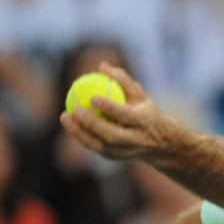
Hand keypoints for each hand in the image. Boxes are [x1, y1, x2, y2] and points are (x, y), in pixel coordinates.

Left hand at [60, 61, 178, 160]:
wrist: (158, 143)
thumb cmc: (145, 112)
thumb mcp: (140, 95)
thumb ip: (122, 80)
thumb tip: (102, 66)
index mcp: (143, 122)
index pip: (125, 116)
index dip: (109, 108)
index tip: (92, 97)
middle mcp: (134, 140)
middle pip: (111, 135)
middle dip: (91, 124)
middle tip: (74, 110)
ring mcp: (124, 152)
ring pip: (99, 145)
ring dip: (80, 132)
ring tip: (65, 116)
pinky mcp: (114, 157)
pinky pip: (94, 147)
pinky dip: (81, 136)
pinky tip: (69, 124)